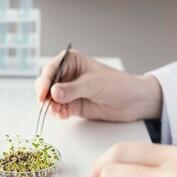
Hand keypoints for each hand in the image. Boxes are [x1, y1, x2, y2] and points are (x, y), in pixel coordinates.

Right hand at [35, 49, 161, 121]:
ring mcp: (69, 91)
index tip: (42, 93)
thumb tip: (53, 92)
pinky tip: (63, 114)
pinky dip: (57, 112)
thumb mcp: (94, 84)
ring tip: (59, 111)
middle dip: (45, 95)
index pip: (51, 69)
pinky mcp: (72, 105)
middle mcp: (67, 75)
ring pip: (50, 98)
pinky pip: (58, 109)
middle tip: (48, 105)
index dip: (44, 81)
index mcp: (72, 61)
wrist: (133, 102)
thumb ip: (73, 89)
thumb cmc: (118, 85)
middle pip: (46, 84)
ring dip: (50, 106)